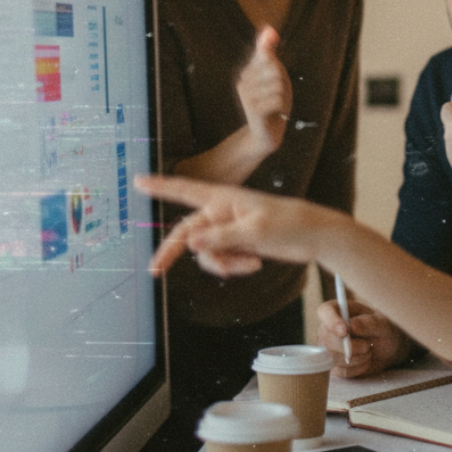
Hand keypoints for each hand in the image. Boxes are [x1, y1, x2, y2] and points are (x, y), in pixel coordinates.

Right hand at [134, 174, 324, 276]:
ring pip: (206, 253)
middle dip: (173, 252)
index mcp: (224, 199)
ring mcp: (229, 230)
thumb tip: (192, 243)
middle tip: (155, 271)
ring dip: (222, 264)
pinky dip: (234, 266)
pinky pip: (222, 260)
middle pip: (187, 233)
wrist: (314, 237)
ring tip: (249, 265)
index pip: (185, 191)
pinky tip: (255, 264)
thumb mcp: (255, 232)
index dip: (160, 186)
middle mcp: (222, 212)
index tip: (138, 181)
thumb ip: (221, 238)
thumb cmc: (288, 224)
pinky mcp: (238, 244)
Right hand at [236, 26, 291, 155]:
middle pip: (276, 70)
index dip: (279, 72)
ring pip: (278, 84)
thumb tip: (268, 28)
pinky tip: (275, 114)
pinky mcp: (251, 109)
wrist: (266, 134)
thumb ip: (268, 51)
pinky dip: (282, 107)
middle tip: (277, 98)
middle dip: (283, 85)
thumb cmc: (272, 103)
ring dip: (283, 98)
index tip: (275, 85)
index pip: (271, 58)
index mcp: (248, 70)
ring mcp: (245, 95)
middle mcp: (242, 81)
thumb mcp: (273, 74)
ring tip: (275, 107)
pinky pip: (277, 99)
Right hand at [316, 298, 411, 377]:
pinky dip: (357, 368)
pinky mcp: (333, 364)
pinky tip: (365, 361)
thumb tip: (351, 326)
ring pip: (333, 357)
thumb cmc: (383, 330)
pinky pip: (340, 370)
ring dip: (357, 358)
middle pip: (327, 338)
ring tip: (368, 351)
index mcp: (339, 310)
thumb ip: (369, 323)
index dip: (331, 321)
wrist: (387, 348)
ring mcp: (328, 347)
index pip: (325, 311)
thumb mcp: (383, 324)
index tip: (345, 331)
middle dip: (350, 346)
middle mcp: (329, 327)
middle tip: (368, 345)